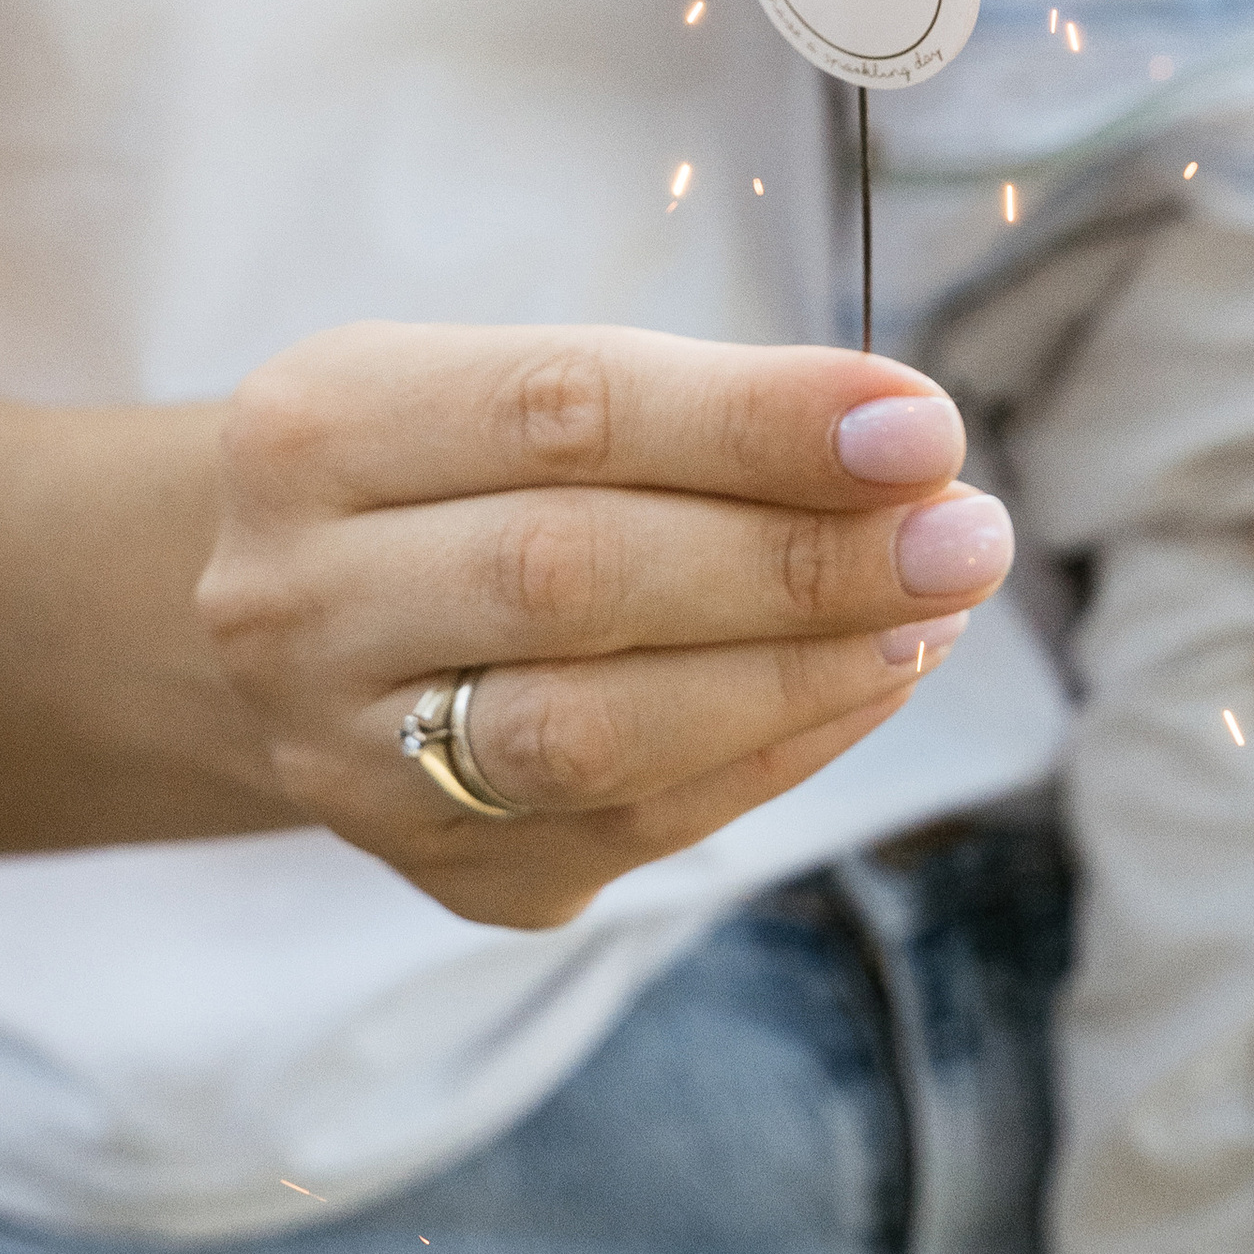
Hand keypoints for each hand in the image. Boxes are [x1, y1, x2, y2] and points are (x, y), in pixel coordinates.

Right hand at [194, 321, 1014, 929]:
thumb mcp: (504, 383)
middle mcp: (301, 601)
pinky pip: (634, 827)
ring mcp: (352, 758)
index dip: (751, 421)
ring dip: (798, 673)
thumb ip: (680, 406)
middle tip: (967, 535)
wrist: (286, 622)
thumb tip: (903, 445)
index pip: (560, 412)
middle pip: (570, 581)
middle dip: (796, 559)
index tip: (918, 423)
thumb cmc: (444, 467)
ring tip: (935, 612)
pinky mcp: (439, 871)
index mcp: (316, 429)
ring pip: (594, 734)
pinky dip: (775, 752)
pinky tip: (871, 682)